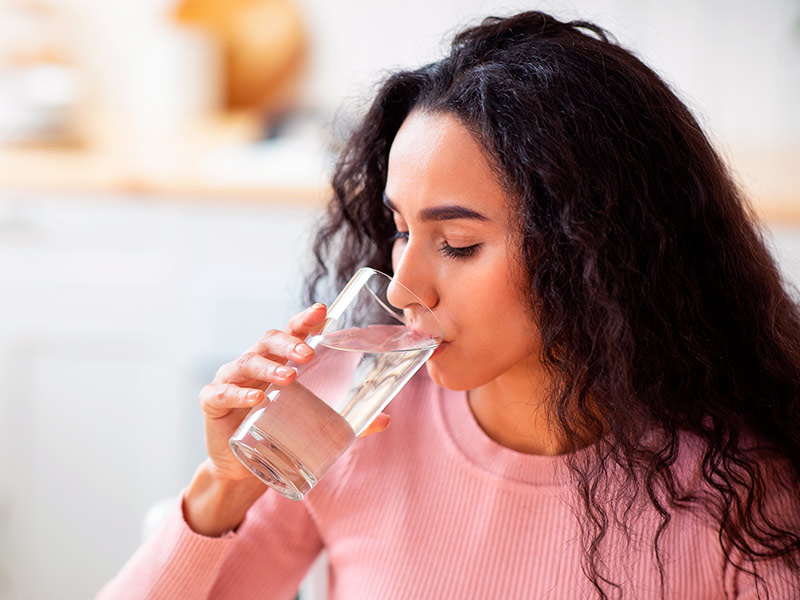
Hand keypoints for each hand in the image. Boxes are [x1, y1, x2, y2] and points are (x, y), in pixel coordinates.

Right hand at [198, 303, 389, 482]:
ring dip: (269, 367)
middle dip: (288, 342)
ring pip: (247, 362)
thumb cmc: (278, 433)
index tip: (322, 311)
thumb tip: (386, 420)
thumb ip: (347, 422)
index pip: (292, 332)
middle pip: (268, 341)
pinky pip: (222, 393)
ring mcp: (231, 381)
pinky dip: (238, 395)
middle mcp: (255, 365)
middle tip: (307, 354)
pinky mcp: (212, 402)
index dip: (305, 320)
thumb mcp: (313, 425)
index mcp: (279, 361)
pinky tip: (256, 401)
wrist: (242, 468)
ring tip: (289, 377)